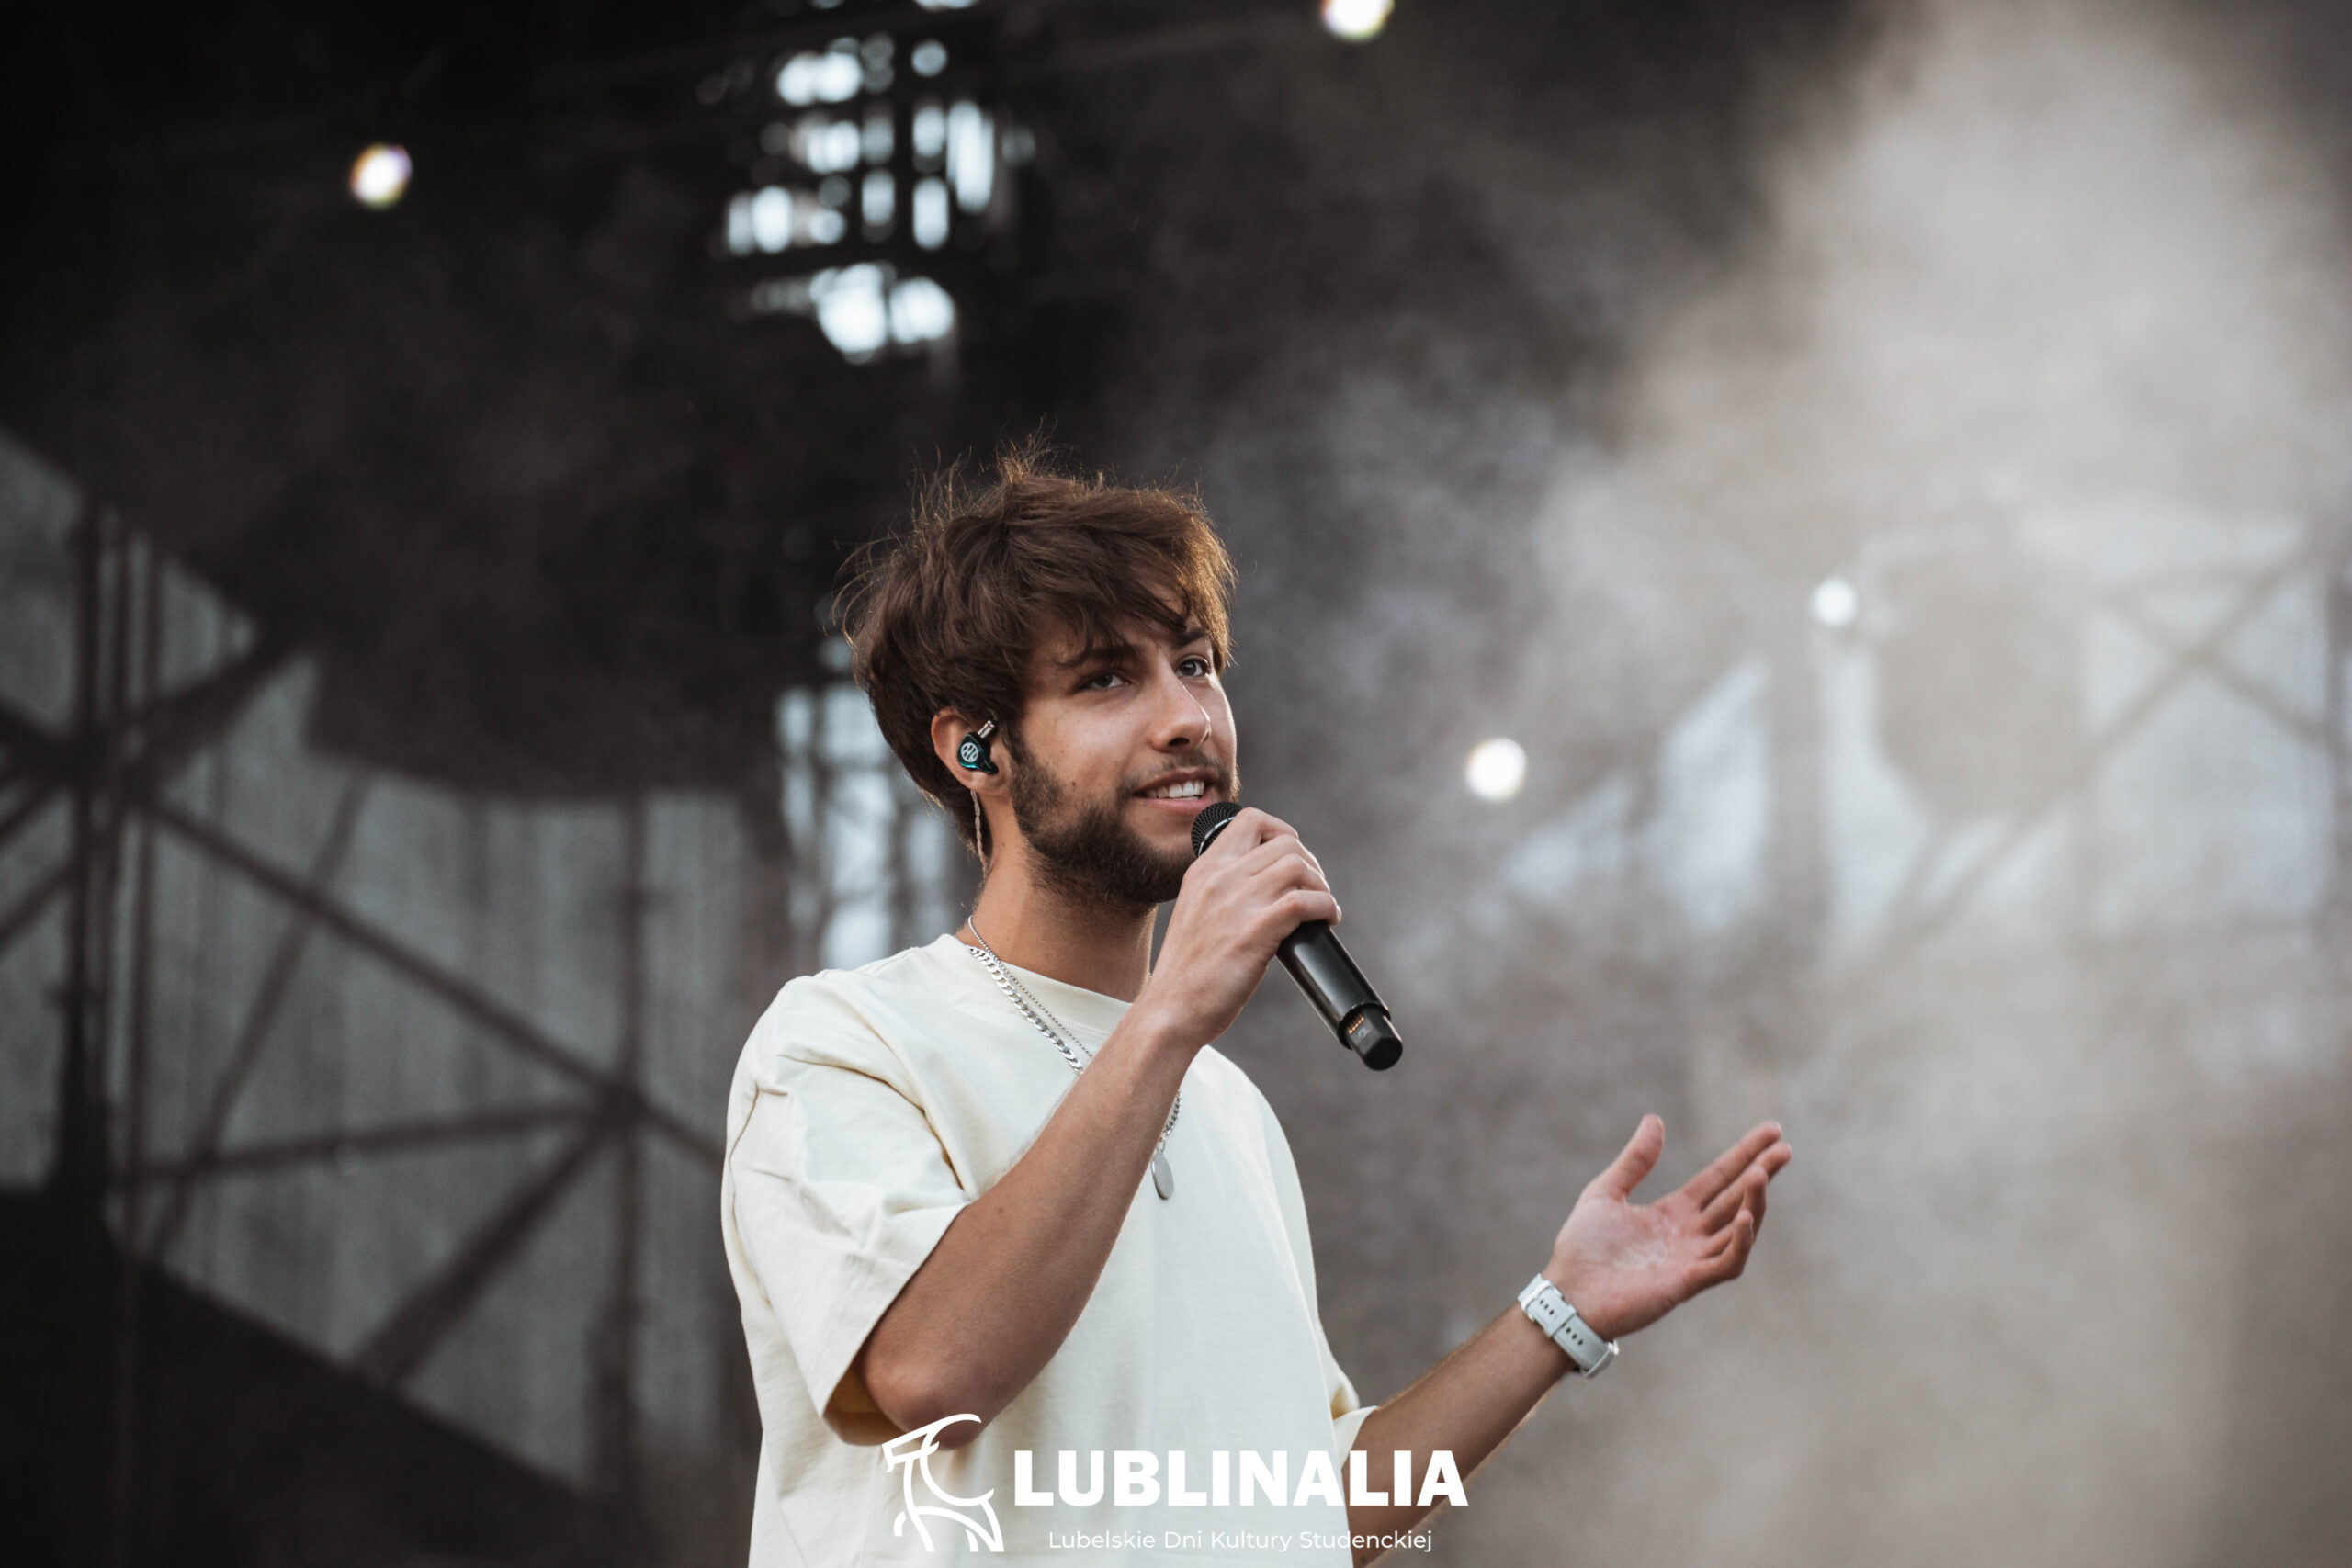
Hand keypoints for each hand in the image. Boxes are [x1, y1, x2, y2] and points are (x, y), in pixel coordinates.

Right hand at [1132, 807, 1338, 1051]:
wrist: (1171, 1010)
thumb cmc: (1188, 972)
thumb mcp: (1196, 912)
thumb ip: (1224, 891)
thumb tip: (1270, 884)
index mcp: (1203, 870)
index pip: (1250, 820)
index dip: (1282, 833)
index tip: (1293, 860)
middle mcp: (1218, 879)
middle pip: (1285, 842)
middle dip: (1310, 863)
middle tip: (1314, 890)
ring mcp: (1236, 904)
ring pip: (1297, 866)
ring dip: (1321, 885)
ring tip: (1322, 907)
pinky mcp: (1254, 933)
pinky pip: (1303, 901)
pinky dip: (1325, 907)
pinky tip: (1326, 921)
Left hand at [1543, 1116, 1790, 1341]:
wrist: (1568, 1294)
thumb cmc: (1582, 1249)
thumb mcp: (1605, 1192)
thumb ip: (1635, 1161)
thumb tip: (1655, 1119)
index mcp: (1673, 1213)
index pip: (1718, 1179)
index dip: (1743, 1155)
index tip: (1772, 1131)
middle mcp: (1689, 1235)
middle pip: (1736, 1198)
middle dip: (1761, 1173)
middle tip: (1785, 1148)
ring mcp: (1692, 1260)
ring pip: (1738, 1228)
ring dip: (1753, 1201)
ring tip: (1762, 1173)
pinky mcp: (1688, 1283)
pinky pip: (1727, 1263)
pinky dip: (1740, 1241)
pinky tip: (1747, 1215)